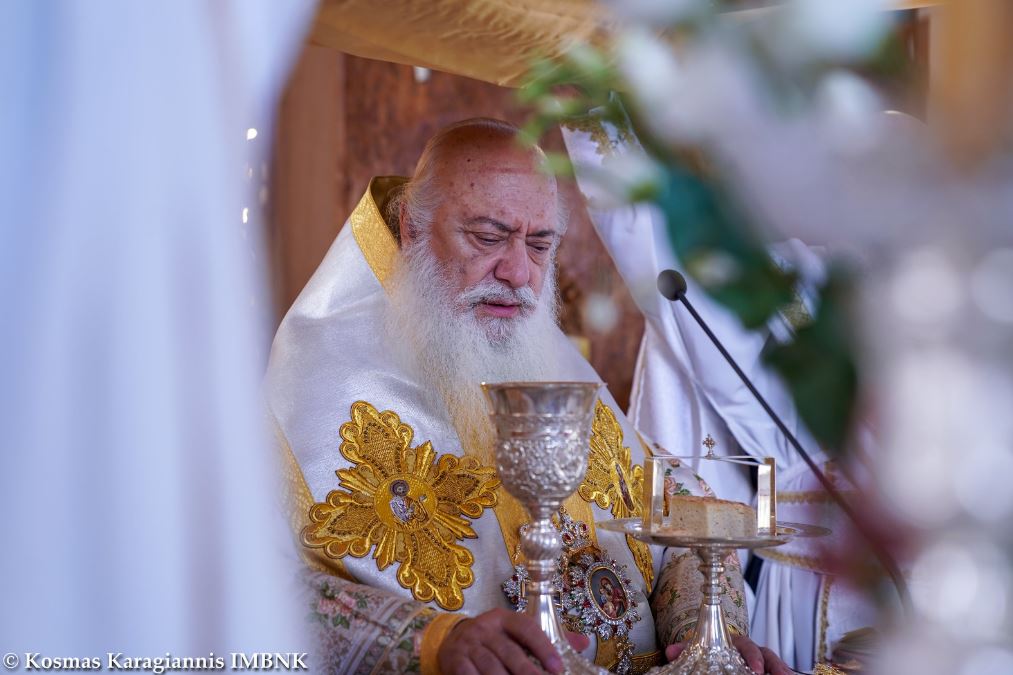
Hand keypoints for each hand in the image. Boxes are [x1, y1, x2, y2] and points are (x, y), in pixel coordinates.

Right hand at [437, 608, 590, 674]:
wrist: (451, 641)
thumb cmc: (492, 639)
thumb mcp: (514, 633)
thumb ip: (545, 639)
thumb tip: (583, 642)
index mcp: (503, 618)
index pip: (526, 627)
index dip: (543, 647)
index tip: (558, 668)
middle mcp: (484, 628)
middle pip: (508, 651)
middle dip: (527, 671)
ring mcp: (468, 645)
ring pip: (490, 666)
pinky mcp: (455, 660)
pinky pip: (469, 674)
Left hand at [665, 635, 789, 674]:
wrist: (713, 655)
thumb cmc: (709, 652)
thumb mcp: (699, 651)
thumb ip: (687, 651)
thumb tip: (669, 651)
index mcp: (735, 643)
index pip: (747, 646)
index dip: (753, 657)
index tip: (756, 670)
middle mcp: (751, 650)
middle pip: (767, 655)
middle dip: (774, 666)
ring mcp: (760, 661)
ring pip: (774, 663)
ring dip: (781, 670)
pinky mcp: (764, 668)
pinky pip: (776, 669)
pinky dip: (782, 672)